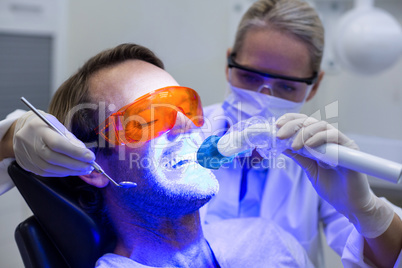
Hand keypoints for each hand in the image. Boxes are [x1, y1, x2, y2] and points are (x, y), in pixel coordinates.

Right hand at [13, 111, 94, 176]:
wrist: (20, 130)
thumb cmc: (43, 126)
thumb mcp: (57, 125)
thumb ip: (70, 138)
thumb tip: (84, 152)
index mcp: (39, 130)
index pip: (58, 144)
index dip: (75, 152)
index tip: (91, 157)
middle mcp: (31, 144)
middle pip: (54, 158)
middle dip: (75, 164)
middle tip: (90, 166)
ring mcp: (28, 156)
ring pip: (51, 169)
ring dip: (71, 171)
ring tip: (84, 170)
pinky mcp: (28, 165)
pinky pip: (47, 173)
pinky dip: (62, 173)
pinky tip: (72, 171)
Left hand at [276, 113, 393, 237]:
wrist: (349, 204)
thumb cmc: (332, 186)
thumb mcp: (309, 169)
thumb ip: (299, 156)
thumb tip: (282, 146)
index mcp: (319, 141)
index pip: (304, 123)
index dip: (290, 120)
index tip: (277, 125)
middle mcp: (330, 139)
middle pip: (310, 121)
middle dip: (293, 125)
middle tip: (280, 135)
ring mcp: (340, 142)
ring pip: (322, 126)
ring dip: (304, 133)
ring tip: (294, 145)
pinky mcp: (351, 149)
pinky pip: (335, 136)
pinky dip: (321, 138)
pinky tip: (309, 145)